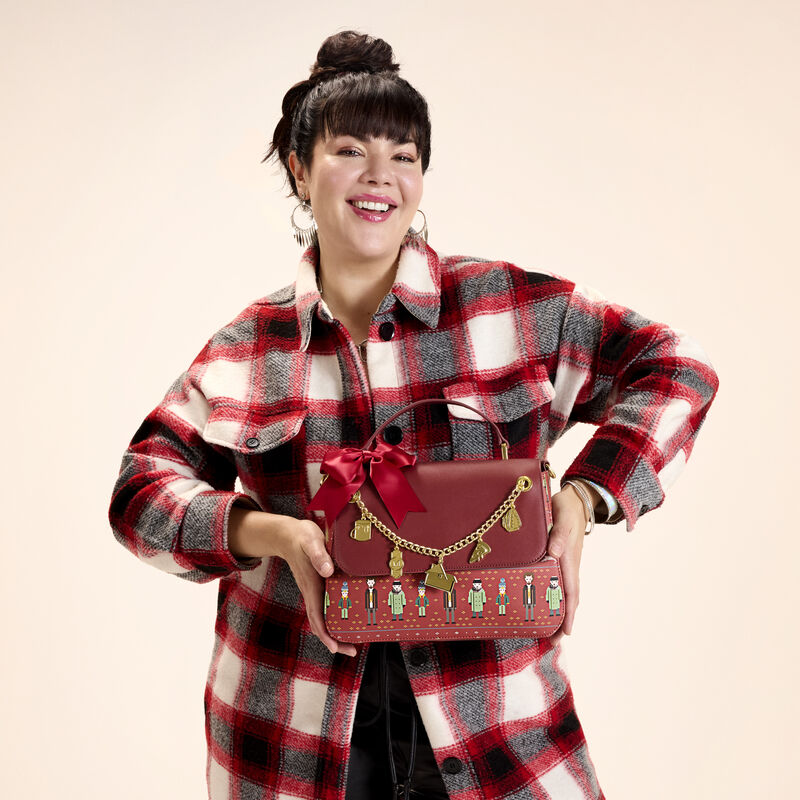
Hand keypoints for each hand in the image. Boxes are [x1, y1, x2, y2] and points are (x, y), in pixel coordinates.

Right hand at [228, 508, 357, 656]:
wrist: (288, 534)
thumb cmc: (301, 537)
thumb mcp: (311, 541)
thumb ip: (318, 555)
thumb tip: (327, 571)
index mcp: (311, 587)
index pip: (317, 618)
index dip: (326, 635)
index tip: (336, 648)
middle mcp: (311, 593)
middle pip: (320, 624)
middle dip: (334, 640)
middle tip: (352, 651)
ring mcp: (313, 591)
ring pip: (323, 618)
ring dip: (335, 632)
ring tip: (353, 641)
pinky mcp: (317, 586)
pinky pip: (324, 608)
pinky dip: (334, 618)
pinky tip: (346, 618)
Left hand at [546, 484, 589, 642]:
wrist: (575, 499)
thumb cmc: (566, 507)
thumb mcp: (562, 515)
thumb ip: (559, 533)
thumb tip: (553, 553)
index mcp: (569, 558)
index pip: (571, 591)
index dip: (568, 612)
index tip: (566, 632)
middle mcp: (570, 565)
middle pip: (568, 599)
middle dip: (562, 620)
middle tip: (552, 642)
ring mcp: (566, 564)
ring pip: (564, 593)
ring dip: (558, 612)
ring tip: (547, 632)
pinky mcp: (561, 560)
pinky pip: (559, 583)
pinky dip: (554, 598)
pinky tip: (545, 605)